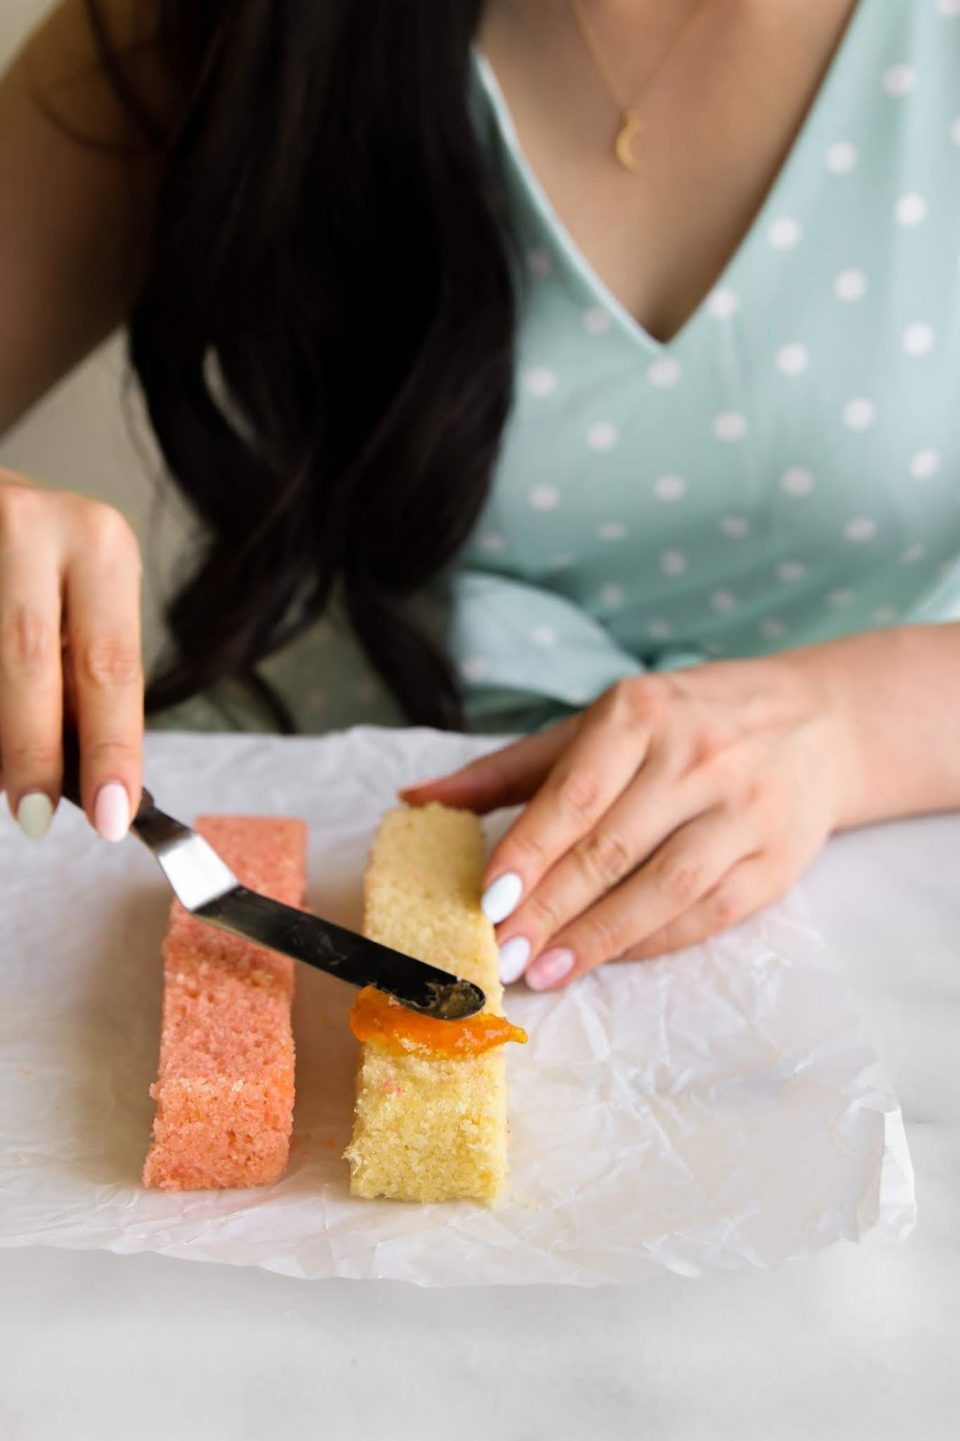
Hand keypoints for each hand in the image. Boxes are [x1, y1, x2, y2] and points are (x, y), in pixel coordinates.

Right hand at [0, 472, 143, 840]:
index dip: (111, 745)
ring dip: (1, 733)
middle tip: (37, 816)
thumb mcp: (80, 602)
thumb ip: (83, 673)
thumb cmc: (42, 565)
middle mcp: (35, 526)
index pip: (110, 664)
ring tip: (11, 779)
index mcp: (99, 545)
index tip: (112, 813)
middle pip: (31, 659)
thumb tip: (90, 775)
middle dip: (34, 751)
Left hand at [403, 657, 858, 988]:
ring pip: (663, 887)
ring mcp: (743, 810)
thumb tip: (416, 800)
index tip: (488, 901)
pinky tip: (608, 960)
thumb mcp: (600, 724)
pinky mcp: (776, 860)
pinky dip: (652, 943)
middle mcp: (696, 757)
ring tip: (544, 971)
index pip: (575, 793)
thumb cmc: (684, 723)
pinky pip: (708, 913)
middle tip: (499, 955)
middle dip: (549, 908)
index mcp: (641, 713)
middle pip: (612, 847)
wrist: (813, 724)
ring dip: (598, 938)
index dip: (529, 851)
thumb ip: (509, 769)